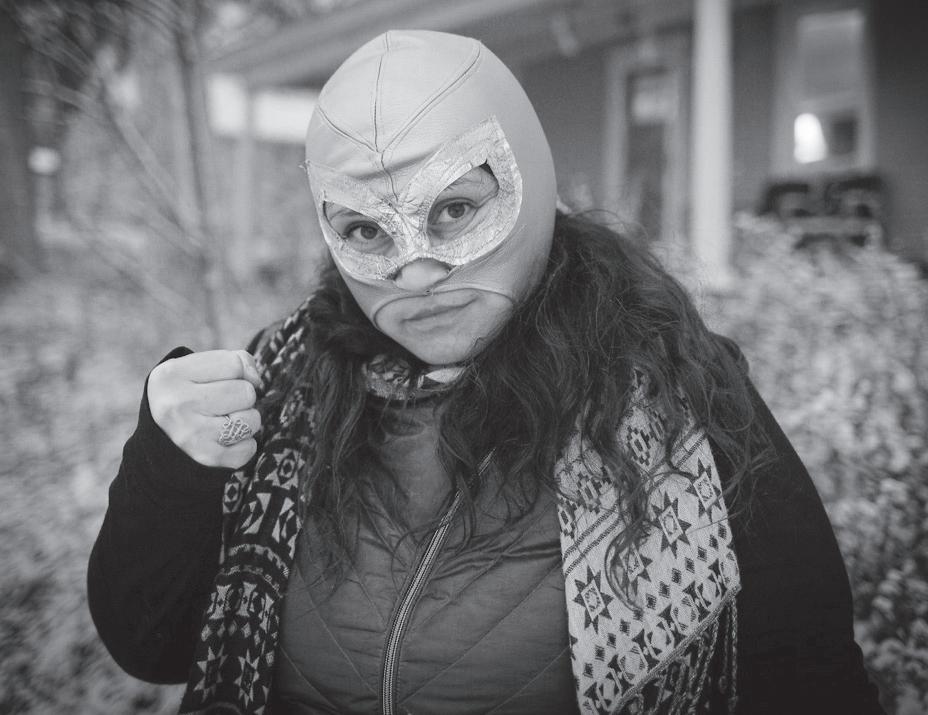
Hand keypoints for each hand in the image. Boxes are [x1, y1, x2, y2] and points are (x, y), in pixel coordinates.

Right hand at [148, 350, 262, 468]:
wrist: (162, 438)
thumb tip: (256, 379)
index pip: (235, 365)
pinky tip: (225, 441)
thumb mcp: (199, 368)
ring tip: (224, 421)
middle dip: (242, 397)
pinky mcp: (206, 458)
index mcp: (172, 375)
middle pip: (246, 393)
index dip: (237, 372)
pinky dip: (244, 445)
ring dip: (246, 420)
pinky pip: (249, 448)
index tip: (221, 381)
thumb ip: (235, 361)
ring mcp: (191, 434)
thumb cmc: (190, 394)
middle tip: (223, 404)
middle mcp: (177, 405)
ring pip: (251, 420)